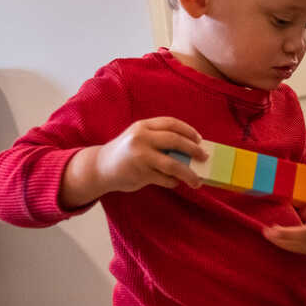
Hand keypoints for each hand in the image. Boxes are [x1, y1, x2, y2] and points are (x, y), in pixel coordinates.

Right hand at [92, 117, 206, 194]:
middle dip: (194, 150)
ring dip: (189, 174)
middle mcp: (141, 138)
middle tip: (204, 157)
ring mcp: (141, 156)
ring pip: (173, 164)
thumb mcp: (139, 139)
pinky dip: (174, 182)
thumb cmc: (126, 153)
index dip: (188, 131)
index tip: (199, 139)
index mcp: (143, 126)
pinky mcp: (141, 173)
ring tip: (197, 181)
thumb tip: (190, 150)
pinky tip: (175, 182)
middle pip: (175, 141)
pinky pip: (165, 179)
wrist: (100, 168)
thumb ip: (159, 140)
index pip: (171, 123)